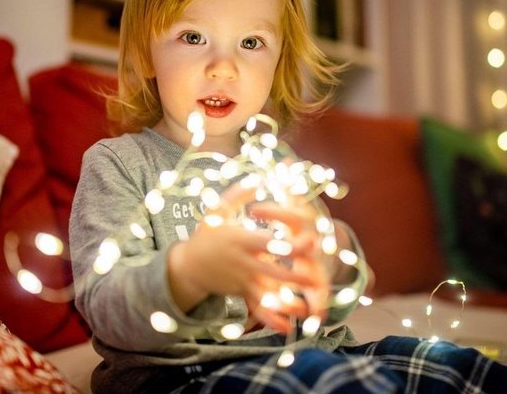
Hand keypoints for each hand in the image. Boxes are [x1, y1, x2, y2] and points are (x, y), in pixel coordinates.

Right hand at [167, 185, 322, 332]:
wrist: (188, 265)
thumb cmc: (206, 234)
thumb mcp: (218, 210)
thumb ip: (239, 194)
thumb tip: (258, 178)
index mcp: (241, 240)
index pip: (268, 243)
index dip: (288, 244)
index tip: (310, 243)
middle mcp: (244, 262)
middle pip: (273, 271)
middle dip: (296, 276)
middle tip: (318, 278)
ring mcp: (243, 280)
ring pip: (269, 293)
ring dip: (289, 301)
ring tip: (310, 308)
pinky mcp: (242, 292)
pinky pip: (258, 307)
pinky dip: (271, 319)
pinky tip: (286, 328)